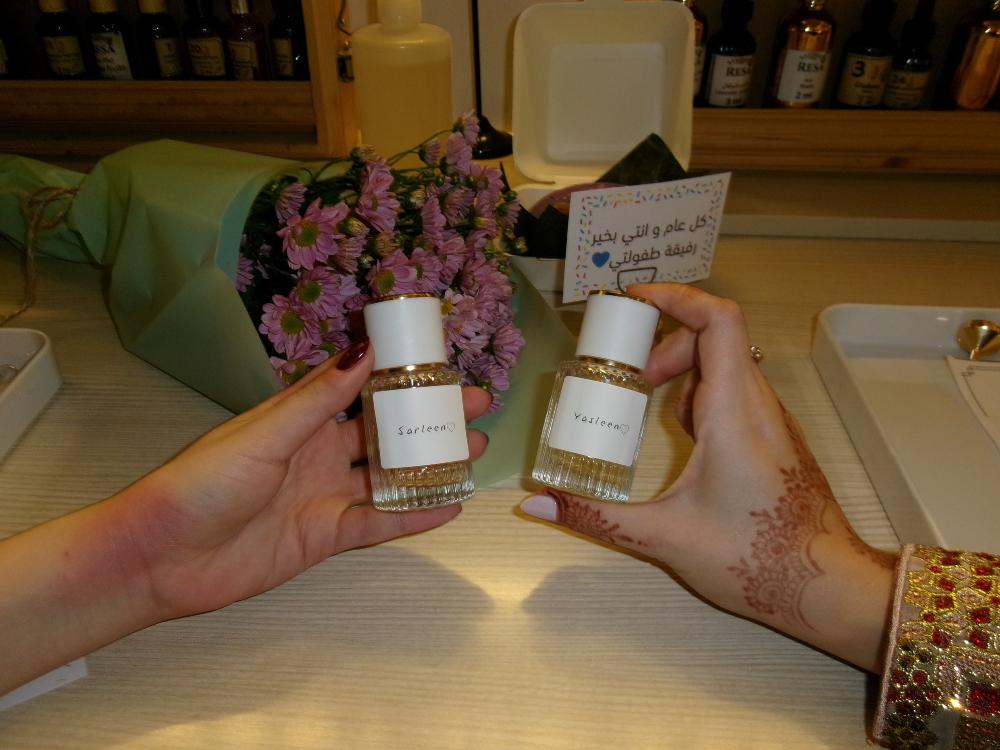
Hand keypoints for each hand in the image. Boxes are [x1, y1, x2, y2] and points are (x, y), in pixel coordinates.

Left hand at [123, 340, 491, 619]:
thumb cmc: (207, 482)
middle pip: (386, 432)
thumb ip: (318, 399)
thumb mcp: (265, 433)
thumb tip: (365, 350)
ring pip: (390, 476)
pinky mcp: (326, 538)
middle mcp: (319, 453)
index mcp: (301, 419)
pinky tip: (450, 505)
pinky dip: (414, 515)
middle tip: (476, 409)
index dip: (399, 376)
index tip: (441, 364)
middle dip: (429, 420)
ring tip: (475, 452)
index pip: (360, 389)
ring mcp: (325, 497)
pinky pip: (380, 523)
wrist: (165, 556)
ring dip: (431, 464)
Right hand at [520, 284, 897, 670]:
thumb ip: (596, 517)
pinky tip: (685, 439)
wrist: (828, 588)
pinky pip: (738, 393)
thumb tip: (536, 505)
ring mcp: (773, 421)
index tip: (633, 301)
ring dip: (684, 371)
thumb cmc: (753, 558)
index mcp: (734, 412)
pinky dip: (703, 395)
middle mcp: (758, 404)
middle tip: (631, 380)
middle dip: (666, 344)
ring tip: (648, 405)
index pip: (718, 321)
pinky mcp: (777, 439)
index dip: (677, 296)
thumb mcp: (665, 536)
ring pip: (728, 366)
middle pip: (715, 339)